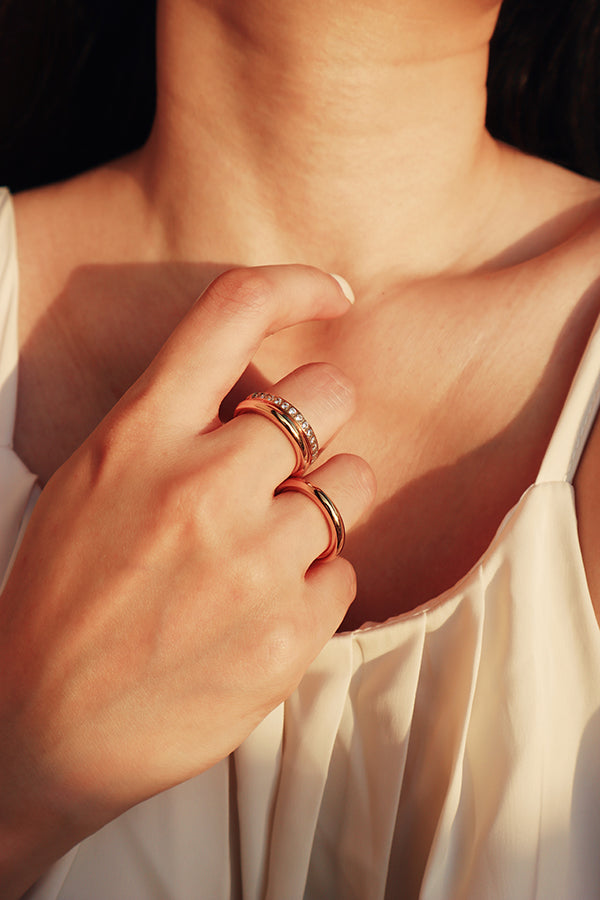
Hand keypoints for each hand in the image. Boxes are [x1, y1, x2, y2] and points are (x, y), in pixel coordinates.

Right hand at [0, 265, 374, 895]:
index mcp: (142, 434)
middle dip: (318, 419)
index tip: (332, 295)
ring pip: (352, 483)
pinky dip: (317, 581)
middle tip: (288, 460)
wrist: (42, 730)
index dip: (295, 284)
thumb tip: (260, 397)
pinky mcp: (289, 632)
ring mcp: (253, 559)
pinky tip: (263, 607)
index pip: (234, 311)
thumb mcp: (94, 484)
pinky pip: (346, 569)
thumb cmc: (61, 600)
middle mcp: (204, 483)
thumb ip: (171, 429)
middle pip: (328, 395)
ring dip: (322, 503)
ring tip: (268, 545)